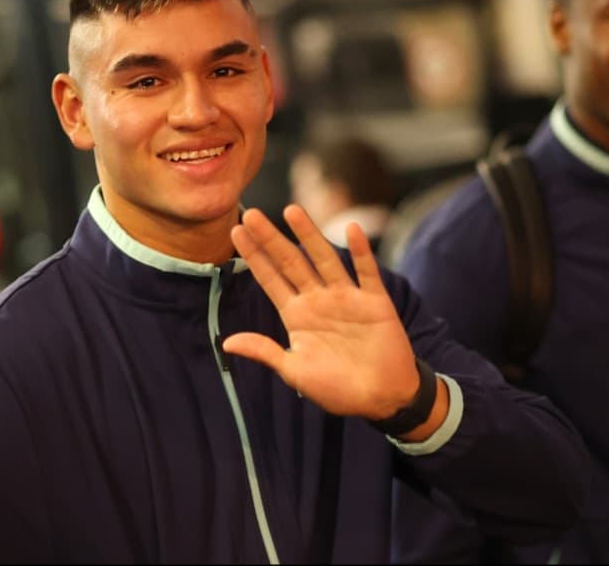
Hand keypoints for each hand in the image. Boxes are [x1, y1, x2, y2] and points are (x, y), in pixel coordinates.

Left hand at [224, 205, 423, 420]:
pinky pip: (366, 272)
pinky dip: (361, 251)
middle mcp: (319, 300)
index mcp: (297, 316)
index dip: (254, 257)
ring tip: (291, 211)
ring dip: (309, 235)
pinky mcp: (374, 301)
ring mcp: (346, 297)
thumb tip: (227, 343)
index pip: (271, 279)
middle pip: (291, 262)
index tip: (236, 232)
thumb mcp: (295, 371)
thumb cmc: (337, 388)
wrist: (381, 397)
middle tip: (250, 213)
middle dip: (271, 239)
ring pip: (324, 259)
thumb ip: (265, 351)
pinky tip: (351, 229)